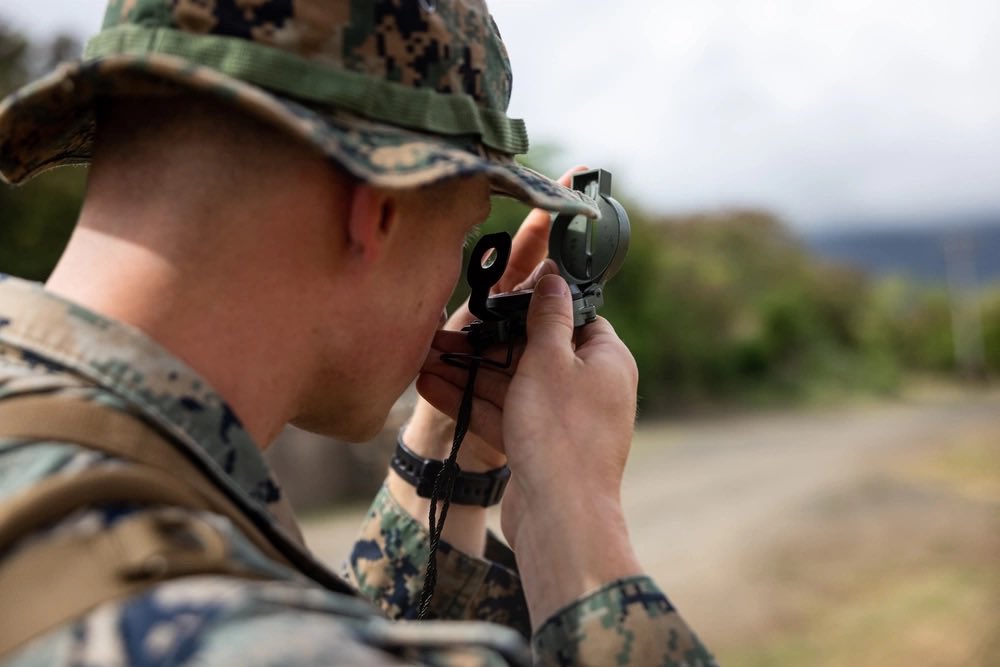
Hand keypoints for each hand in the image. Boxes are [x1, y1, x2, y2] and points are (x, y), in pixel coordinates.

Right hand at [422, 266, 643, 624]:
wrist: (560, 518)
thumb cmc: (560, 432)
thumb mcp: (550, 361)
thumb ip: (548, 317)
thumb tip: (556, 277)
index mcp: (606, 360)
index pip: (575, 318)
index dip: (536, 305)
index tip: (499, 294)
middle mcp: (589, 388)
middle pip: (535, 352)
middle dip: (488, 342)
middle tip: (446, 329)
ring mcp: (562, 420)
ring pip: (512, 385)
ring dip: (470, 372)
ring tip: (425, 356)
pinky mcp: (538, 447)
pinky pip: (503, 414)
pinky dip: (471, 402)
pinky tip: (429, 386)